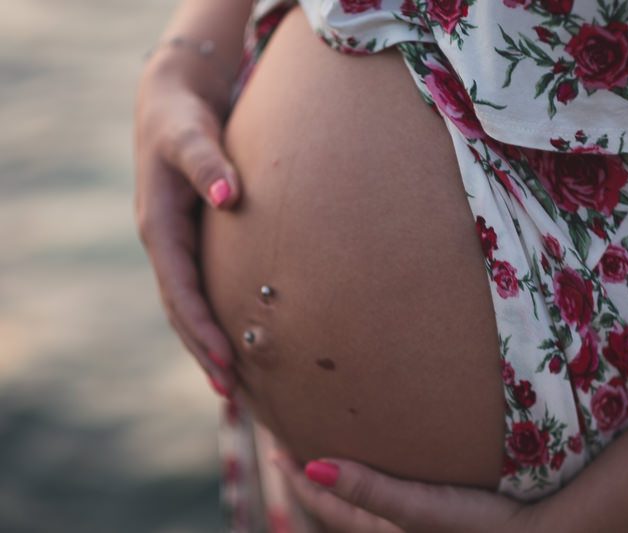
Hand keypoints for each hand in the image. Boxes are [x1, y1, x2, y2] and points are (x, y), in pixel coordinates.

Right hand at [134, 55, 240, 396]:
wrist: (174, 103)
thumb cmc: (183, 118)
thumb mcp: (192, 134)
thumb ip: (208, 161)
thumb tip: (227, 196)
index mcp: (159, 226)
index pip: (178, 288)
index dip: (200, 325)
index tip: (226, 359)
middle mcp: (165, 242)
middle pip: (180, 309)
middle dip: (203, 350)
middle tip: (231, 393)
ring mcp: (178, 245)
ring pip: (188, 305)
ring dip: (207, 344)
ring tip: (231, 387)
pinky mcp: (193, 242)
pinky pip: (200, 289)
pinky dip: (214, 319)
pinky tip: (235, 342)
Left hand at [271, 453, 542, 532]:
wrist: (540, 531)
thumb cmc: (481, 524)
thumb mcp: (419, 508)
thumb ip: (368, 490)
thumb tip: (311, 467)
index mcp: (382, 531)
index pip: (325, 505)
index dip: (297, 479)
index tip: (276, 449)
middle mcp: (393, 529)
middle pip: (341, 503)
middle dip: (315, 475)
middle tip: (294, 443)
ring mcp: (415, 521)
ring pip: (366, 498)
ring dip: (345, 473)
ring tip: (332, 445)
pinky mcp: (437, 511)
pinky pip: (393, 492)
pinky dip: (376, 474)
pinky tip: (388, 453)